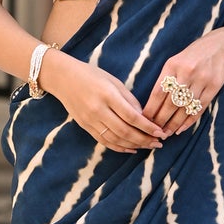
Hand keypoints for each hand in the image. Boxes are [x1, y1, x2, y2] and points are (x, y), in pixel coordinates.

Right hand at [40, 51, 164, 154]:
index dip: (148, 127)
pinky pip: (104, 141)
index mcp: (108, 95)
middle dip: (144, 139)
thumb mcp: (113, 81)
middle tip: (159, 143)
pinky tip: (131, 148)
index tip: (161, 132)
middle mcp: (98, 110)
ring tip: (149, 146)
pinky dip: (119, 147)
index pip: (132, 116)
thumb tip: (144, 117)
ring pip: (116, 139)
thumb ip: (129, 99)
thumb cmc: (91, 75)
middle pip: (125, 131)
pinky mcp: (85, 127)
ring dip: (134, 145)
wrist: (62, 78)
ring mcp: (90, 120)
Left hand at [143, 26, 223, 135]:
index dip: (151, 109)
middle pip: (170, 103)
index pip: (158, 92)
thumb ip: (165, 79)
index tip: (144, 121)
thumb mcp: (175, 61)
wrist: (221, 46)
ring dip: (174, 123)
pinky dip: (189, 120)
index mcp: (172, 65)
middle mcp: (186, 72)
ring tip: (167, 133)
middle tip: (155, 132)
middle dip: (161, 120)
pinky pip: (199, 107)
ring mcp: (201, 79)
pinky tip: (182, 128)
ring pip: (184, 108)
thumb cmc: (193, 56)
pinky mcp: (214, 86)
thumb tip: (152, 104)